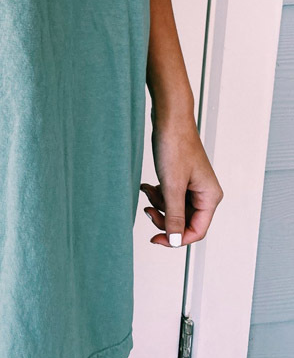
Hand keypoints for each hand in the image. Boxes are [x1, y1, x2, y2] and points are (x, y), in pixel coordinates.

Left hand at [140, 107, 223, 247]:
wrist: (169, 117)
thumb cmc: (175, 145)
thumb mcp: (172, 185)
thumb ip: (174, 215)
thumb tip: (175, 240)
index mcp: (210, 197)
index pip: (197, 231)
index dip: (176, 239)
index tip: (155, 239)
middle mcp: (205, 192)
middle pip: (185, 221)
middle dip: (164, 218)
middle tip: (146, 210)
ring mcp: (193, 185)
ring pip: (175, 208)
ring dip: (158, 203)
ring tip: (147, 189)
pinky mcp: (181, 177)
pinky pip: (170, 195)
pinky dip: (158, 193)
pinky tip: (146, 185)